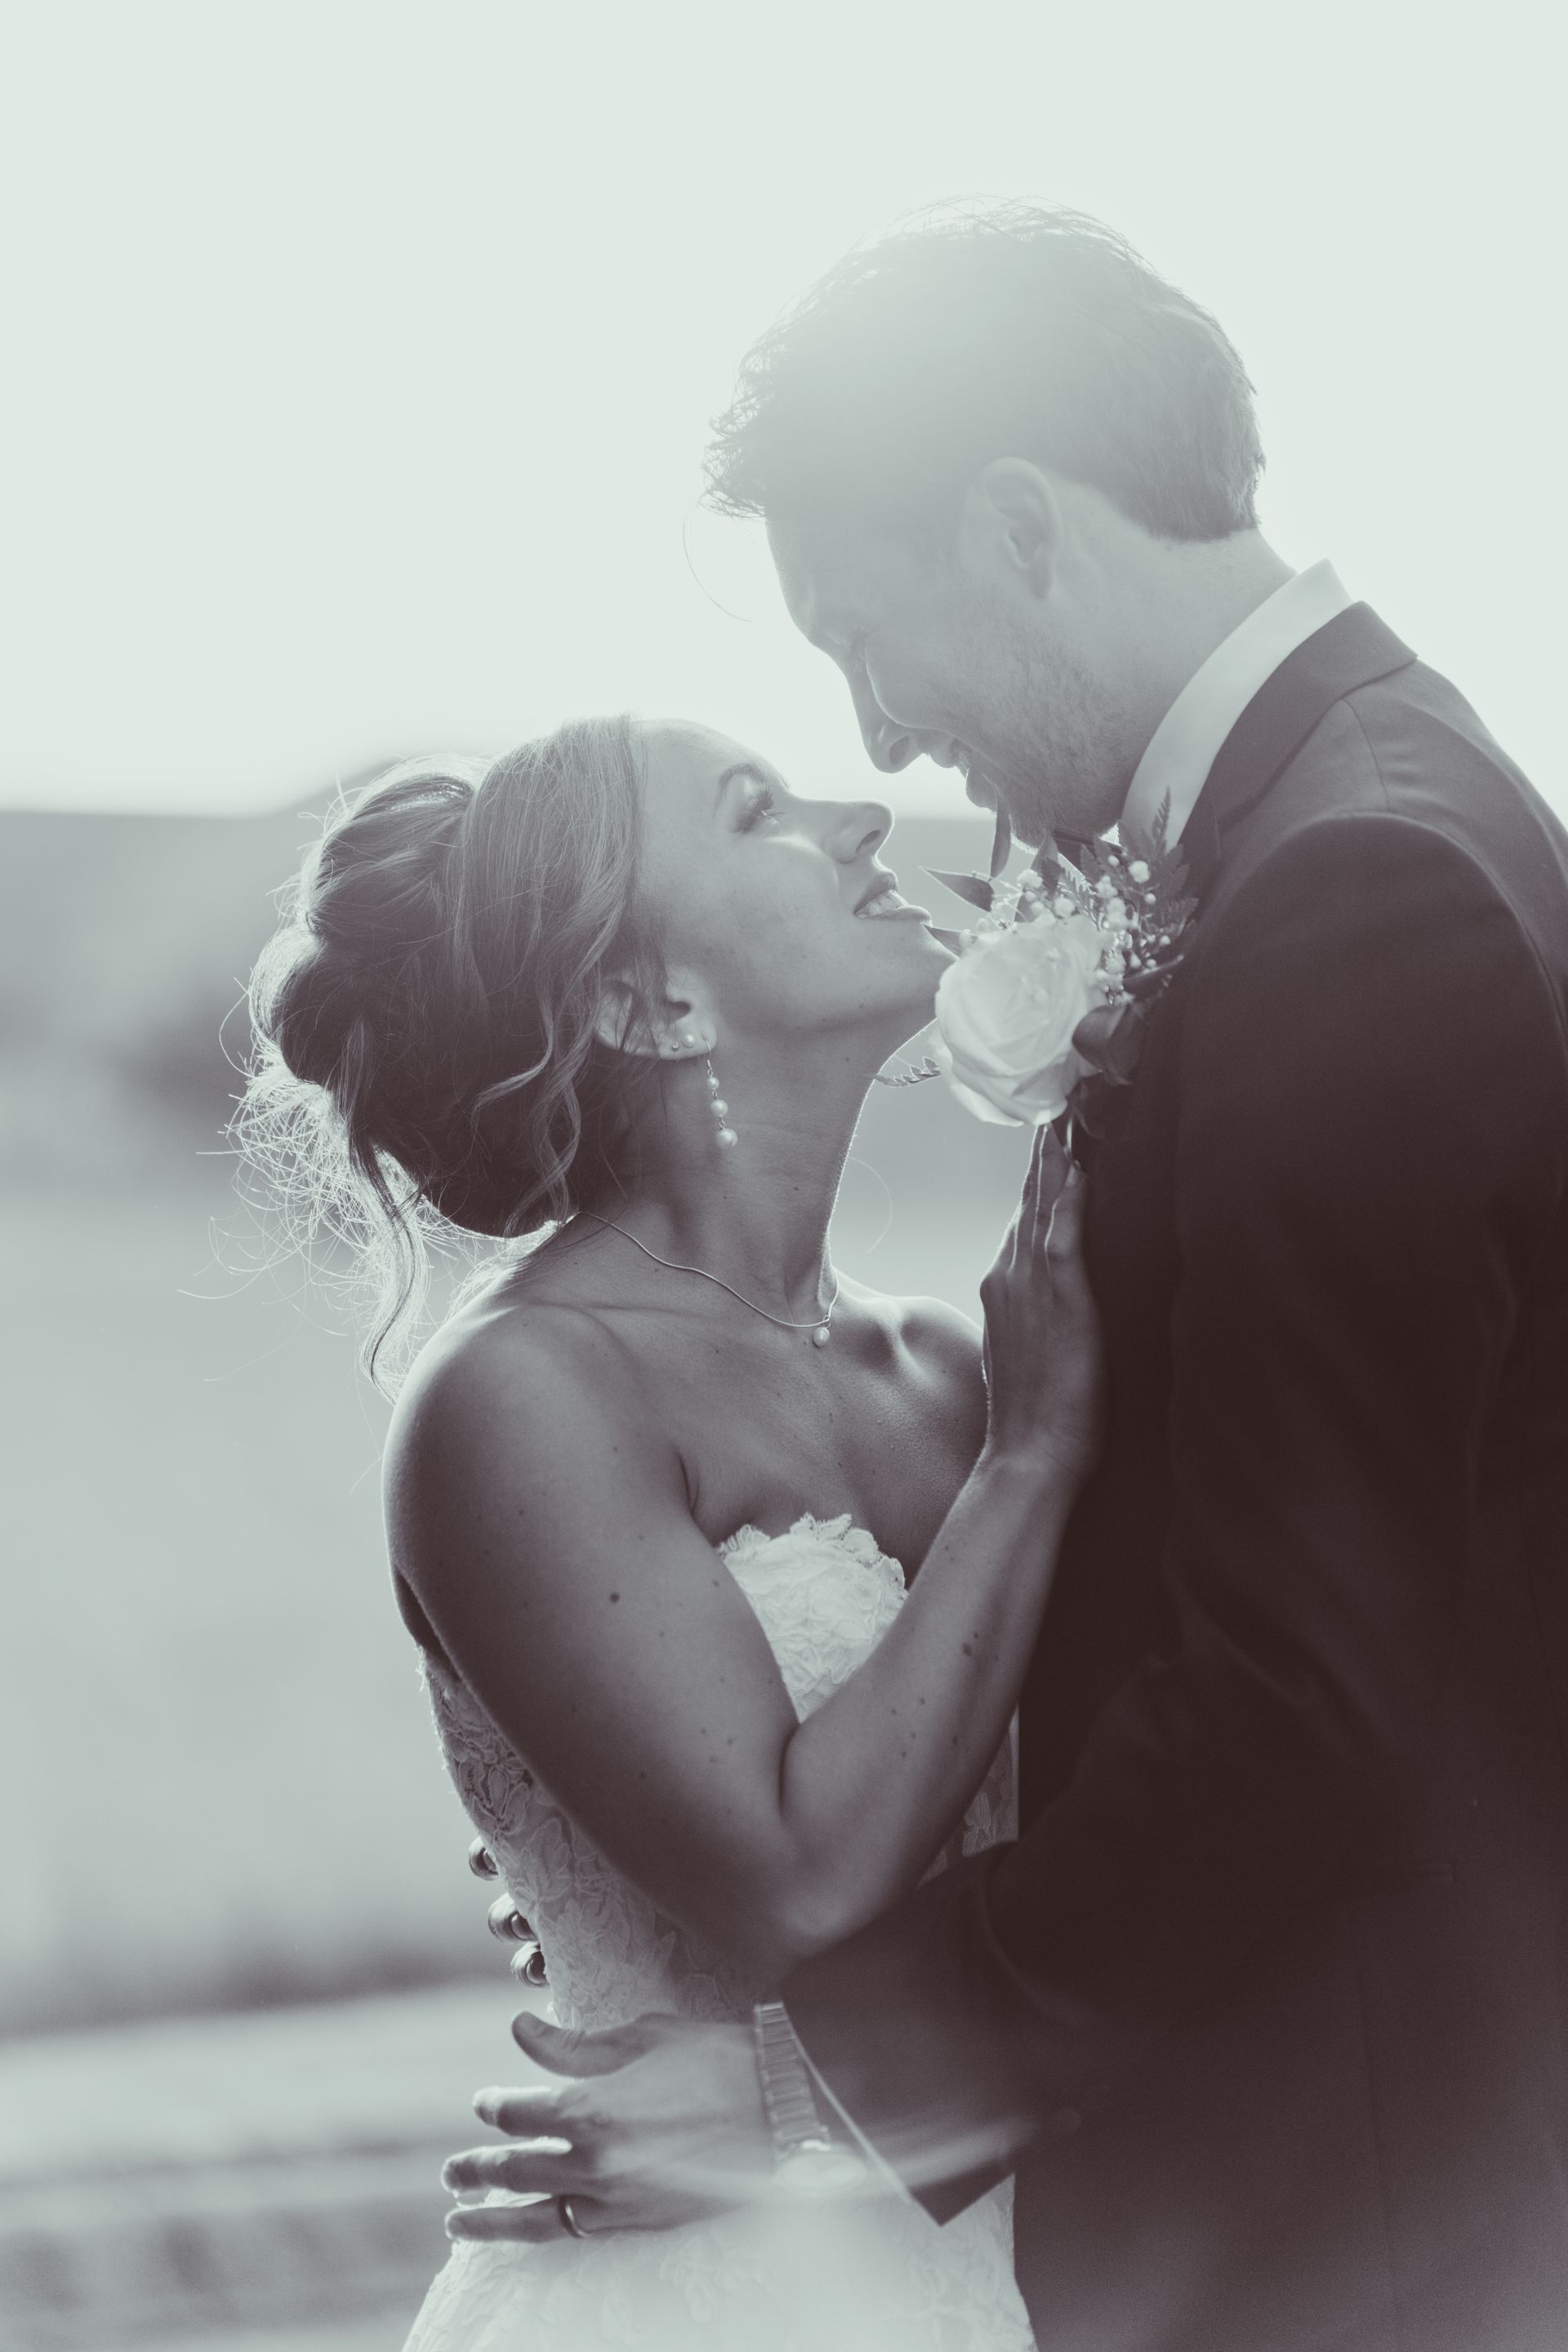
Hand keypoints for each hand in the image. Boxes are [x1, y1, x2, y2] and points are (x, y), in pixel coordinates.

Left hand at [441, 2008, 770, 2242]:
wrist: (776, 2108)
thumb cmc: (712, 2058)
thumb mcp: (640, 2036)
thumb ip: (572, 2044)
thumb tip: (519, 2030)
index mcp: (590, 2108)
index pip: (518, 2114)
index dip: (496, 2106)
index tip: (486, 2102)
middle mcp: (594, 2162)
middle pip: (515, 2170)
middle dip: (476, 2171)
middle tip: (451, 2175)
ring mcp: (616, 2199)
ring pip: (537, 2217)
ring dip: (492, 2221)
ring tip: (460, 2222)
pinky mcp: (640, 2221)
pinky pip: (577, 2230)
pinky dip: (545, 2230)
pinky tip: (531, 2229)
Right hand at [979, 1127, 1102, 1478]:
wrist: (1029, 1454)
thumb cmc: (1035, 1414)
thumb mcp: (1025, 1349)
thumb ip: (1033, 1311)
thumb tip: (1051, 1292)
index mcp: (1003, 1284)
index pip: (1021, 1213)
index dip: (1037, 1172)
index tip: (1050, 1129)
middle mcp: (1009, 1274)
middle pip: (1027, 1196)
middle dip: (1044, 1147)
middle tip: (1056, 1095)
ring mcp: (1030, 1284)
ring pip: (1040, 1204)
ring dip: (1054, 1156)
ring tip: (1065, 1110)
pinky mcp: (1059, 1299)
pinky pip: (1062, 1236)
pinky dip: (1069, 1198)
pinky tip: (1078, 1167)